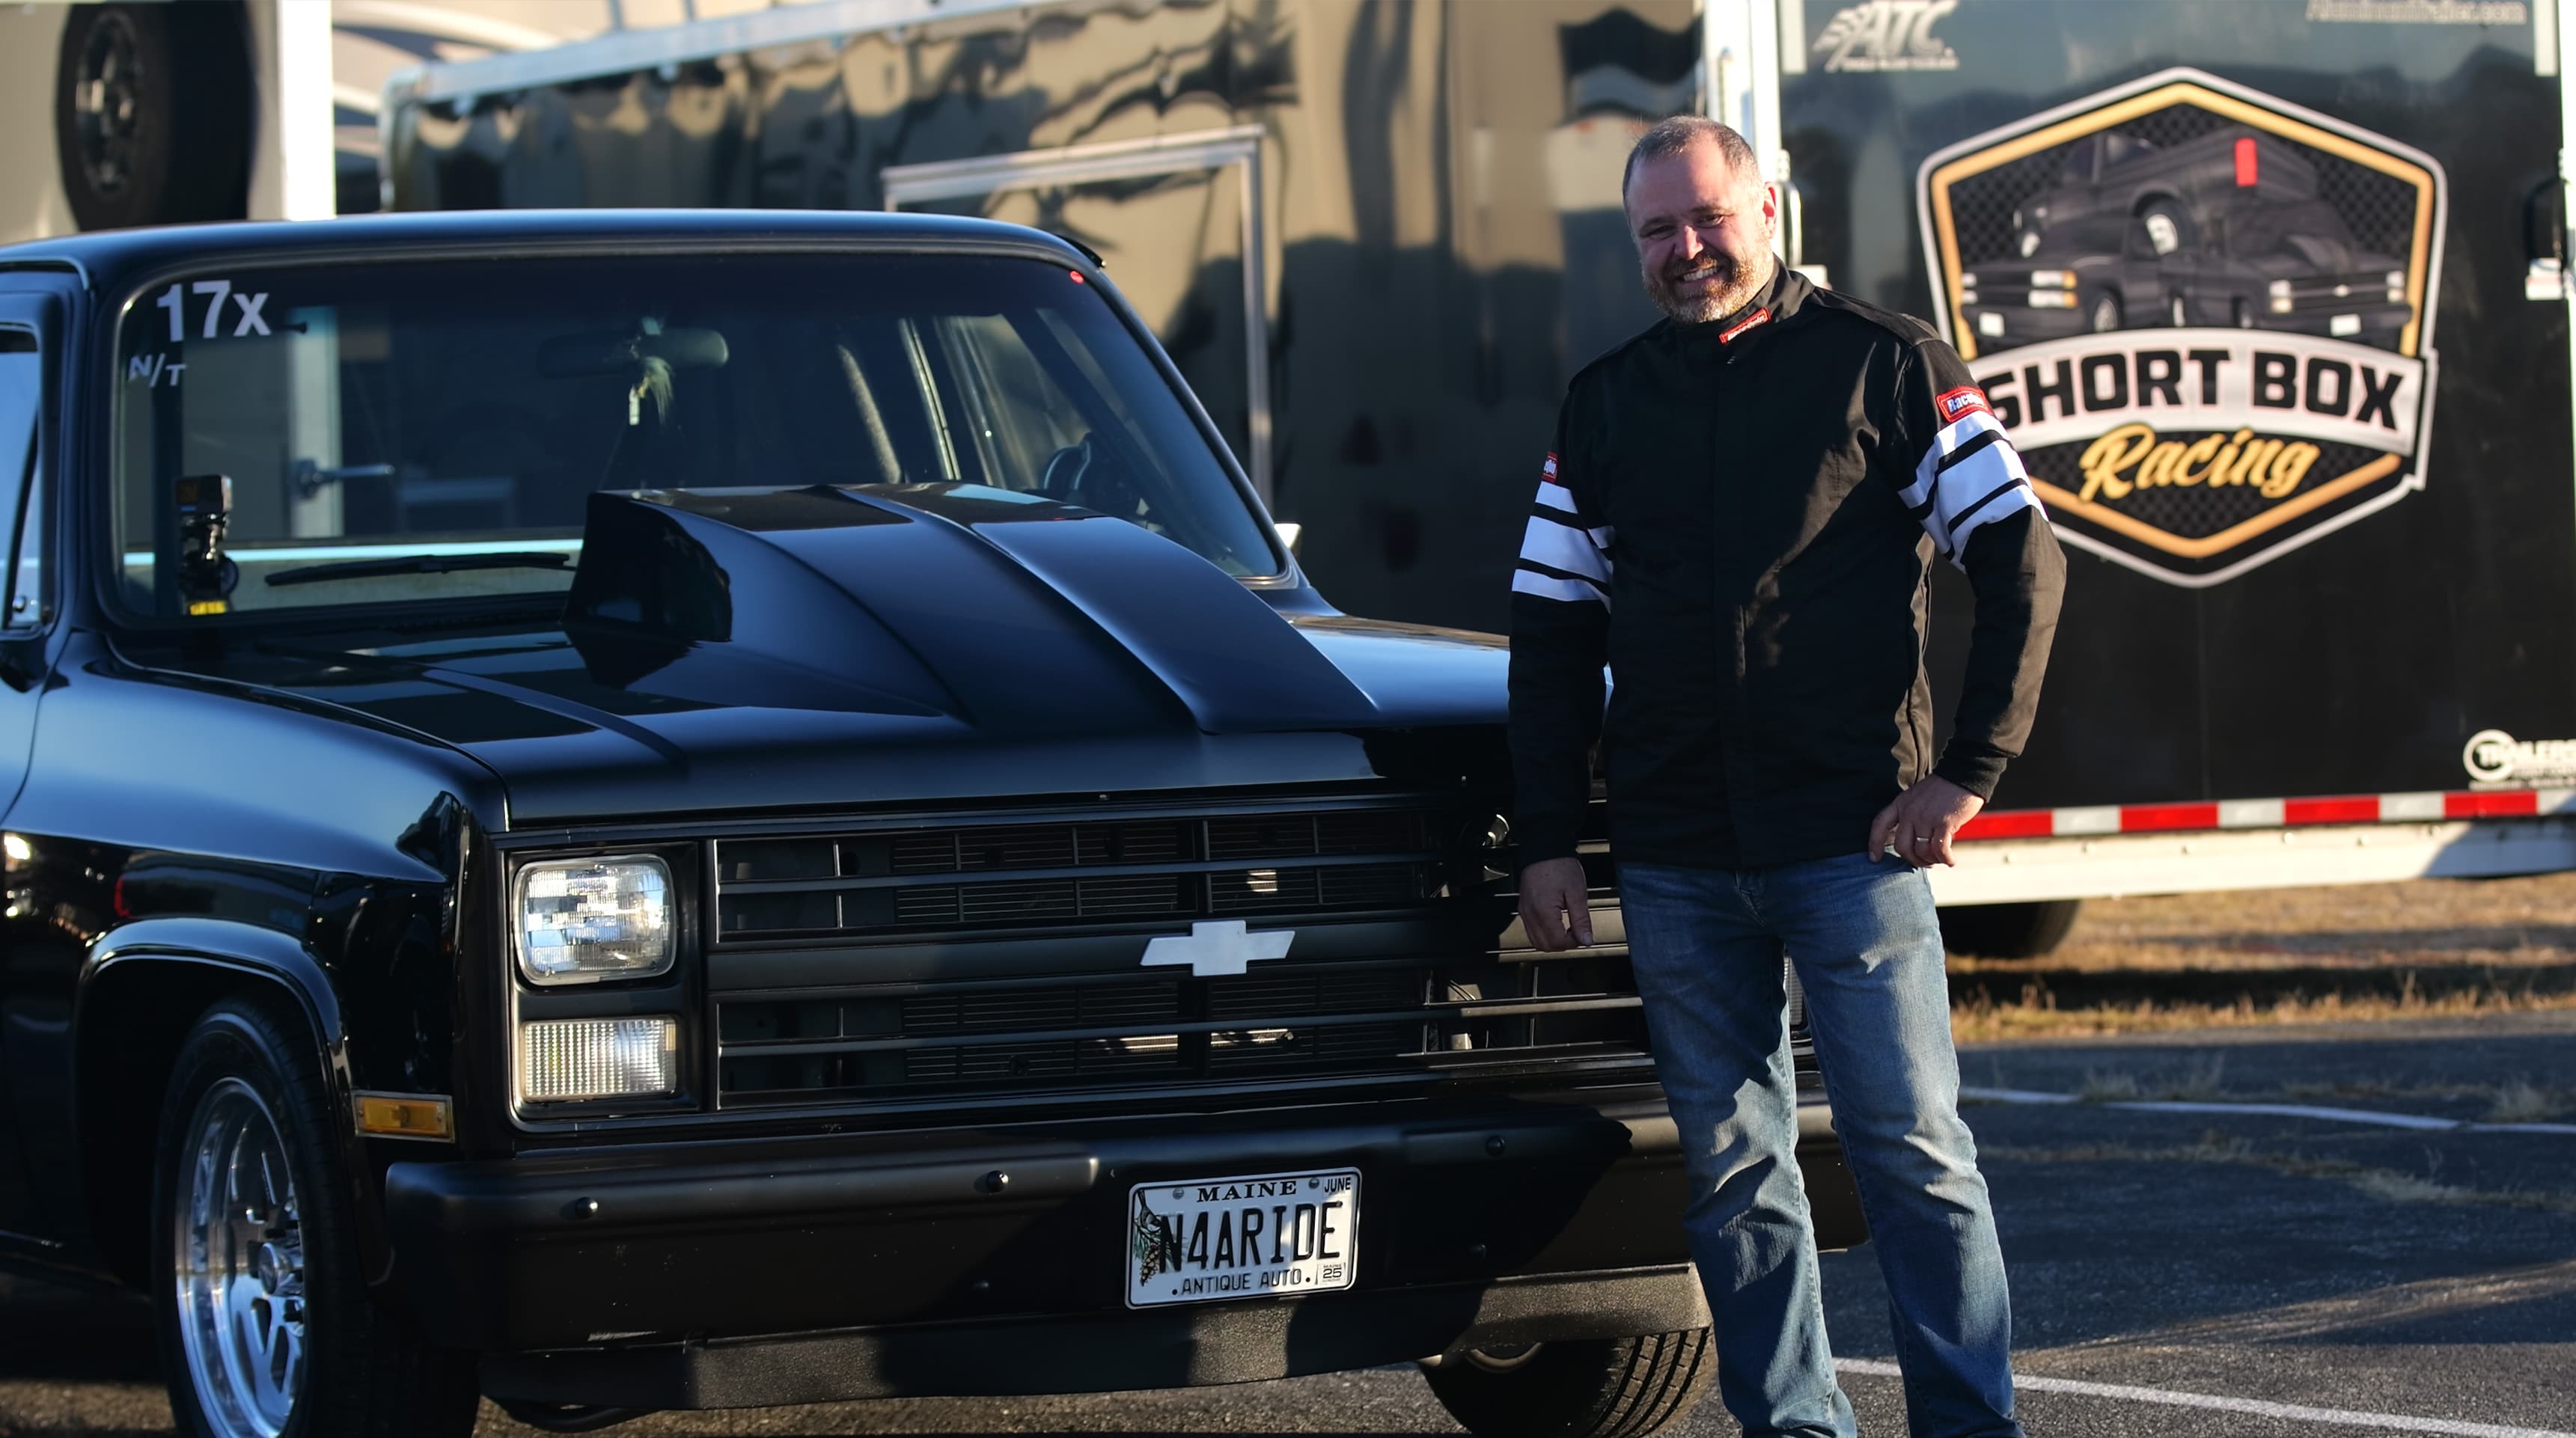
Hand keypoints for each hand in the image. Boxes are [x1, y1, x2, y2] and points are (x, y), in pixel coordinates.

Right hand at [1517, 856, 1594, 950]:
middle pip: (1544, 946)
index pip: (1558, 942)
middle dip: (1563, 944)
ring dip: (1553, 941)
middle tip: (1576, 933)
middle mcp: (1530, 913)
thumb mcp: (1577, 893)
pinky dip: (1544, 933)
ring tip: (1567, 929)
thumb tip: (1586, 939)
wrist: (1545, 849)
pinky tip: (1556, 924)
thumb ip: (1582, 920)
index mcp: (1543, 911)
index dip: (1573, 942)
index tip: (1582, 935)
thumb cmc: (1559, 865)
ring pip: (1536, 941)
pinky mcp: (1523, 907)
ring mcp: (1524, 911)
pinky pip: (1531, 930)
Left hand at [1866, 775, 1983, 866]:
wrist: (1964, 774)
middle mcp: (1910, 812)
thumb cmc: (1943, 788)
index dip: (1874, 843)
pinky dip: (1946, 859)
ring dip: (1931, 860)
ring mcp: (1926, 818)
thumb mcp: (1918, 797)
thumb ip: (1912, 816)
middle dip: (1912, 859)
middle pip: (1902, 846)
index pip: (1880, 824)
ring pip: (1921, 851)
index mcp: (1901, 803)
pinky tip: (1951, 861)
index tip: (1874, 858)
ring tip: (1940, 860)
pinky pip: (1940, 850)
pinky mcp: (1944, 823)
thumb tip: (1915, 842)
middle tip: (1924, 862)